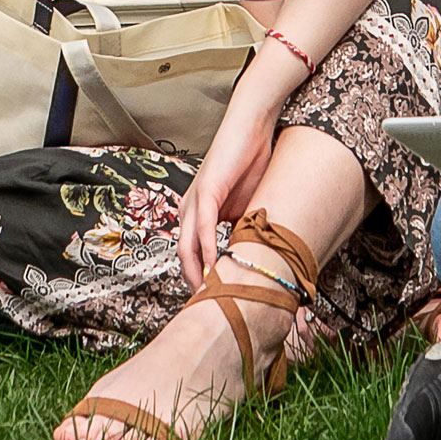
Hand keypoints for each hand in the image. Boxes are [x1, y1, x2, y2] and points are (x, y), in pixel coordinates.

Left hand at [176, 109, 278, 291]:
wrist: (252, 128)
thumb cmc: (251, 164)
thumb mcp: (249, 209)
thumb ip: (245, 234)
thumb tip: (255, 263)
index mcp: (198, 216)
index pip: (193, 258)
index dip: (202, 282)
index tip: (216, 305)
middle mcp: (190, 211)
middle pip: (185, 259)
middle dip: (197, 286)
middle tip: (212, 311)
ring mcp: (195, 201)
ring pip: (189, 247)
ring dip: (198, 274)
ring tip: (211, 297)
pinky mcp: (206, 190)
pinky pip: (203, 226)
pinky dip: (208, 248)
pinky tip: (215, 265)